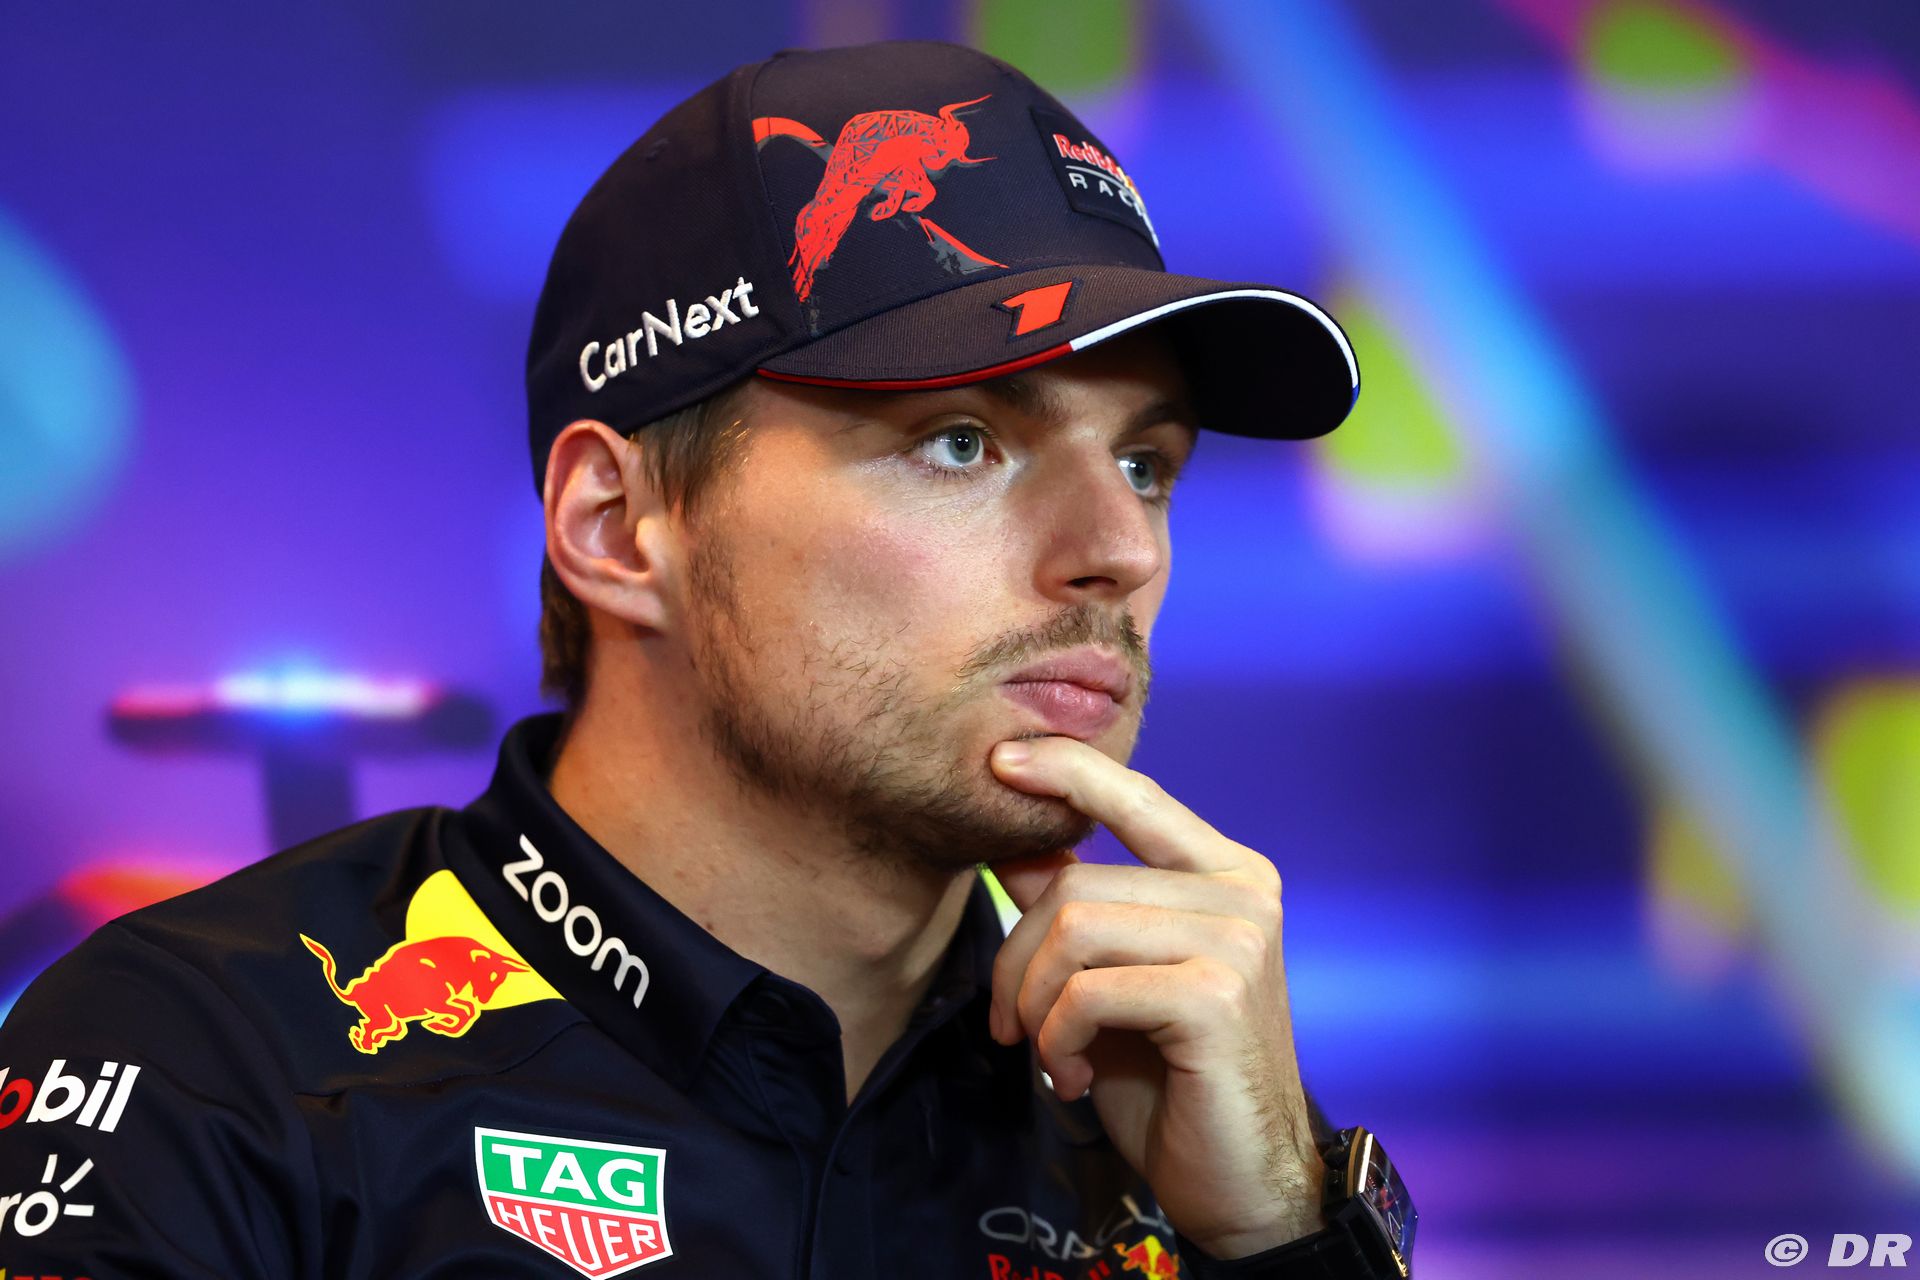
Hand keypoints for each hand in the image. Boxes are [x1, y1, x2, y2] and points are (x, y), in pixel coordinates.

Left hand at [986, 736, 1324, 1258]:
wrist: (1237, 1180)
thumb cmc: (1170, 1079)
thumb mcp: (1108, 979)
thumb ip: (1074, 905)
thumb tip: (1011, 838)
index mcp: (1225, 873)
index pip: (1136, 795)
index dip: (1065, 769)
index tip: (1000, 759)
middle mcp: (1242, 892)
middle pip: (1075, 886)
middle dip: (1016, 963)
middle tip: (1013, 1027)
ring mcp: (1236, 939)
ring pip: (1073, 930)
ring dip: (1034, 1006)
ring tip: (1049, 1055)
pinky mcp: (1217, 995)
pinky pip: (1086, 991)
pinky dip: (1057, 1040)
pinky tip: (1072, 1078)